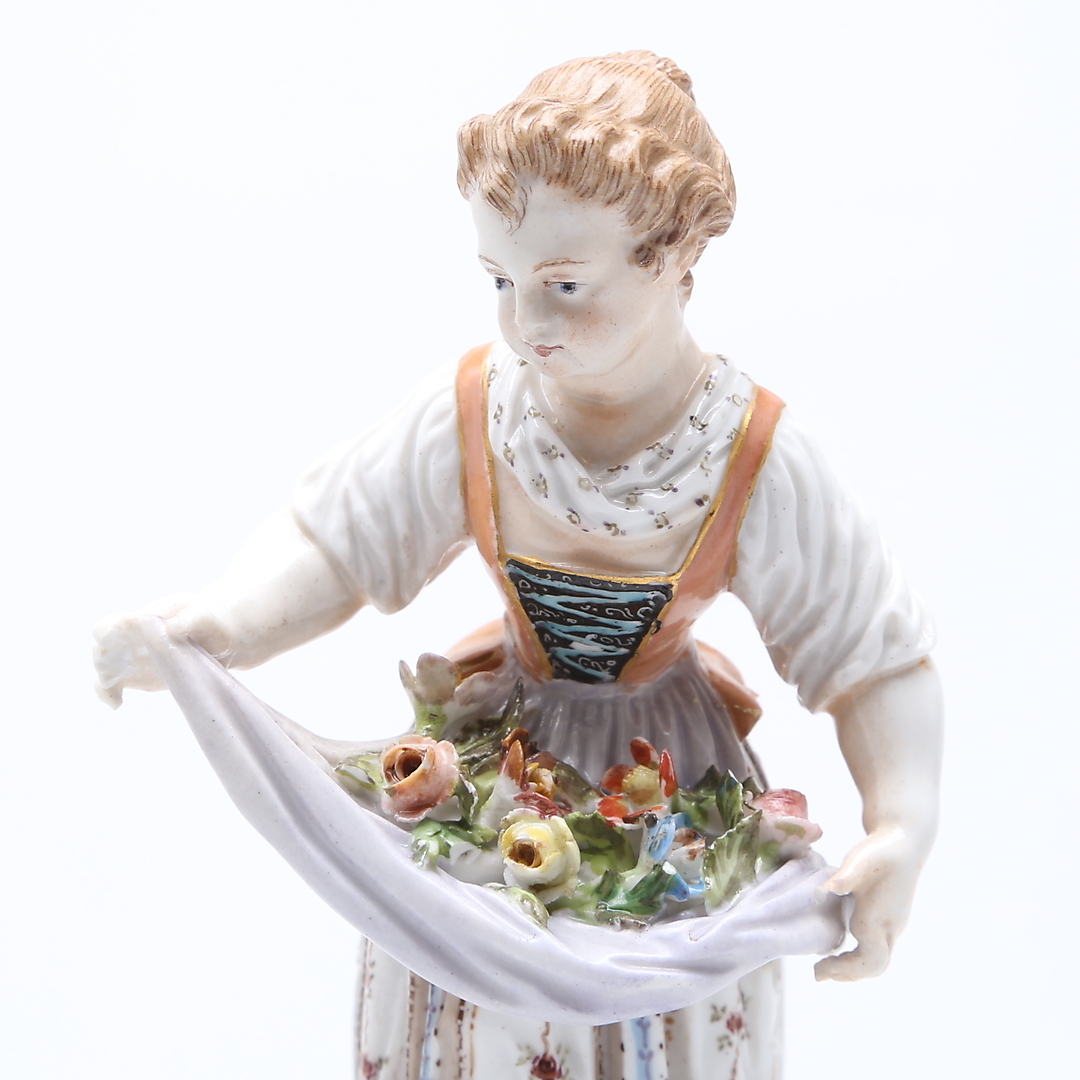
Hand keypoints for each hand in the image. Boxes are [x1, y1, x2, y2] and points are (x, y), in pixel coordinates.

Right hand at [92, 593, 231, 707]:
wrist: (218, 640)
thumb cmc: (208, 622)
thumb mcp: (203, 617)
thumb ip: (189, 620)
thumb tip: (170, 628)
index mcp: (143, 620)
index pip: (111, 624)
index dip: (106, 633)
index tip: (114, 642)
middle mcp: (131, 640)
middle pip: (101, 648)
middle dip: (104, 661)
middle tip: (120, 672)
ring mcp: (133, 659)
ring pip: (104, 669)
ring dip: (104, 681)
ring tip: (116, 695)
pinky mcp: (138, 677)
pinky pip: (114, 686)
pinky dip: (109, 695)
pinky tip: (117, 704)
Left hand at [813, 824, 923, 981]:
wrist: (903, 840)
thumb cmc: (880, 850)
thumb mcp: (860, 859)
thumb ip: (845, 876)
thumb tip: (825, 890)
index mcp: (881, 916)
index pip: (870, 960)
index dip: (846, 969)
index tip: (819, 968)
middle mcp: (890, 926)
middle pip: (875, 967)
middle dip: (847, 974)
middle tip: (818, 972)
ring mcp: (892, 924)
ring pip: (877, 961)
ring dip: (852, 968)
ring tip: (826, 967)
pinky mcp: (888, 919)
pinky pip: (876, 949)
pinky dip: (856, 957)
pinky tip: (838, 950)